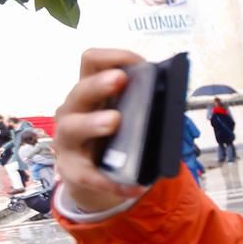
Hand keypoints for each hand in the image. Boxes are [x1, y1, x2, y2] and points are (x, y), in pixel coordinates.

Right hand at [53, 49, 151, 213]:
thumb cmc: (115, 135)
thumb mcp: (128, 115)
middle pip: (80, 91)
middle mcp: (73, 111)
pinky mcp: (72, 170)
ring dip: (93, 123)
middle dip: (99, 84)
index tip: (137, 62)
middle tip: (120, 79)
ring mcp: (68, 141)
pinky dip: (112, 182)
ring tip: (115, 121)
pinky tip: (135, 187)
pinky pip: (90, 176)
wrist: (96, 173)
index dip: (112, 57)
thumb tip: (174, 93)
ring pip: (73, 128)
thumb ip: (144, 103)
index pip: (91, 62)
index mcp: (90, 92)